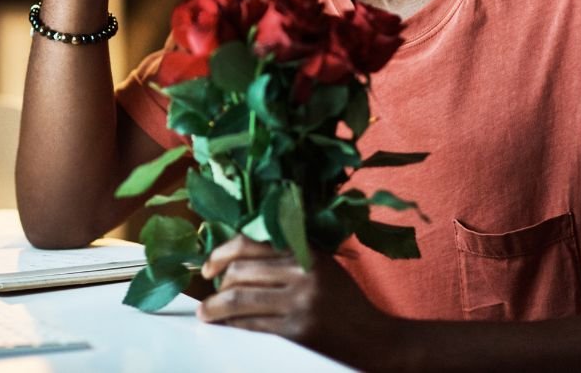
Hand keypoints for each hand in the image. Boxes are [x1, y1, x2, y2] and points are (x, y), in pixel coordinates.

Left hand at [198, 235, 394, 367]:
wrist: (374, 338)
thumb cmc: (343, 301)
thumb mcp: (320, 266)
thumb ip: (287, 256)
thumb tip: (236, 259)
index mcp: (306, 250)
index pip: (251, 242)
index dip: (222, 252)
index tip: (209, 265)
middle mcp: (302, 272)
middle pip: (241, 270)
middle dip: (217, 282)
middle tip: (210, 292)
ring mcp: (299, 302)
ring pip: (240, 298)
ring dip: (215, 306)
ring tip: (206, 313)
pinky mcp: (296, 332)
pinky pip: (251, 325)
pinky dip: (231, 325)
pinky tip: (224, 327)